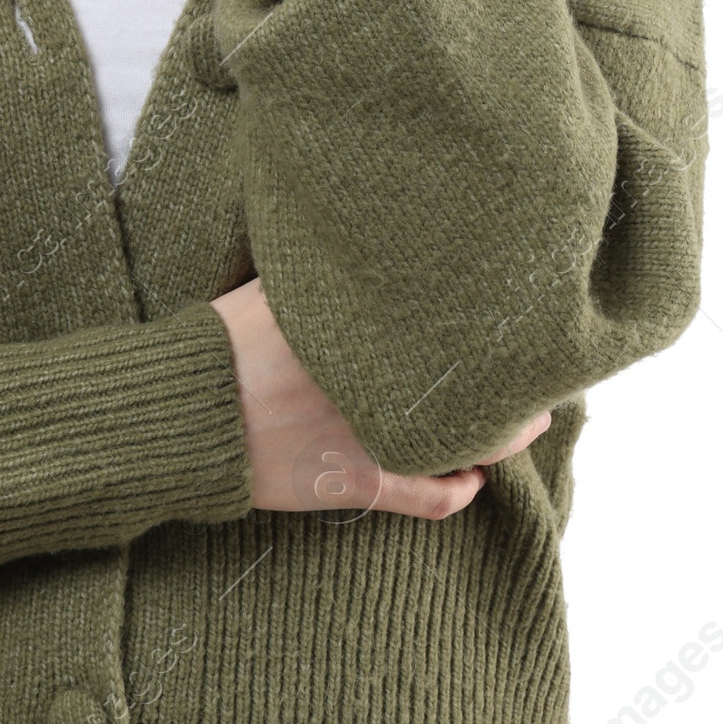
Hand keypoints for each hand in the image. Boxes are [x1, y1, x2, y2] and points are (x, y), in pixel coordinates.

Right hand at [209, 277, 549, 517]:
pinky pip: (425, 496)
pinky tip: (476, 480)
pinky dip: (457, 491)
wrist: (185, 415)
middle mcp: (374, 383)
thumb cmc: (220, 345)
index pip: (439, 321)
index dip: (482, 319)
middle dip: (506, 374)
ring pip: (458, 441)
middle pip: (463, 380)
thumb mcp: (269, 288)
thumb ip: (319, 272)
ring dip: (499, 434)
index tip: (504, 309)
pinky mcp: (355, 484)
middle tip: (537, 363)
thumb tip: (351, 227)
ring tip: (527, 423)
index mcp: (355, 331)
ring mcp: (369, 437)